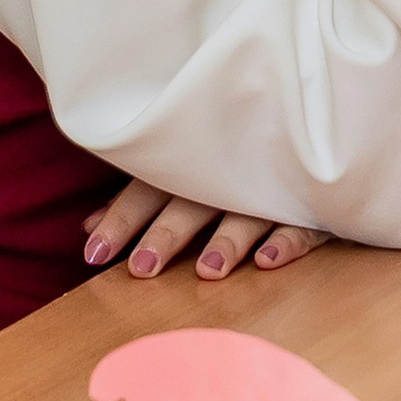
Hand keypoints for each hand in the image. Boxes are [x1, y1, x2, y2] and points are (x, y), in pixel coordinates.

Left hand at [84, 179, 326, 280]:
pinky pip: (302, 222)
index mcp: (190, 167)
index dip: (121, 219)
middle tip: (142, 268)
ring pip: (247, 211)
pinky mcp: (310, 204)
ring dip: (228, 239)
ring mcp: (270, 188)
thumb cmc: (232, 158)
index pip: (147, 190)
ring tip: (208, 272)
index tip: (92, 254)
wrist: (312, 128)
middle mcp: (226, 175)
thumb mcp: (183, 174)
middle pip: (191, 202)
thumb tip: (88, 227)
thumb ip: (139, 199)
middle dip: (167, 234)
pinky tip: (268, 261)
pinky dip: (286, 240)